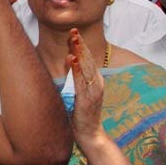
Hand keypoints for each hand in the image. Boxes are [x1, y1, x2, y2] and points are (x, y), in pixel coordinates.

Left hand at [67, 28, 105, 146]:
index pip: (86, 58)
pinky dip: (77, 69)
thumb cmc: (79, 113)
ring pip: (86, 67)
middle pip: (88, 59)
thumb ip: (74, 74)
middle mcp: (96, 82)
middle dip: (80, 44)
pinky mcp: (88, 99)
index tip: (73, 31)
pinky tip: (73, 59)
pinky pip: (81, 81)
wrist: (89, 134)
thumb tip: (69, 57)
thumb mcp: (76, 90)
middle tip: (73, 30)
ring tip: (73, 39)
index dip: (80, 44)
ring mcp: (93, 90)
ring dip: (80, 52)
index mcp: (94, 79)